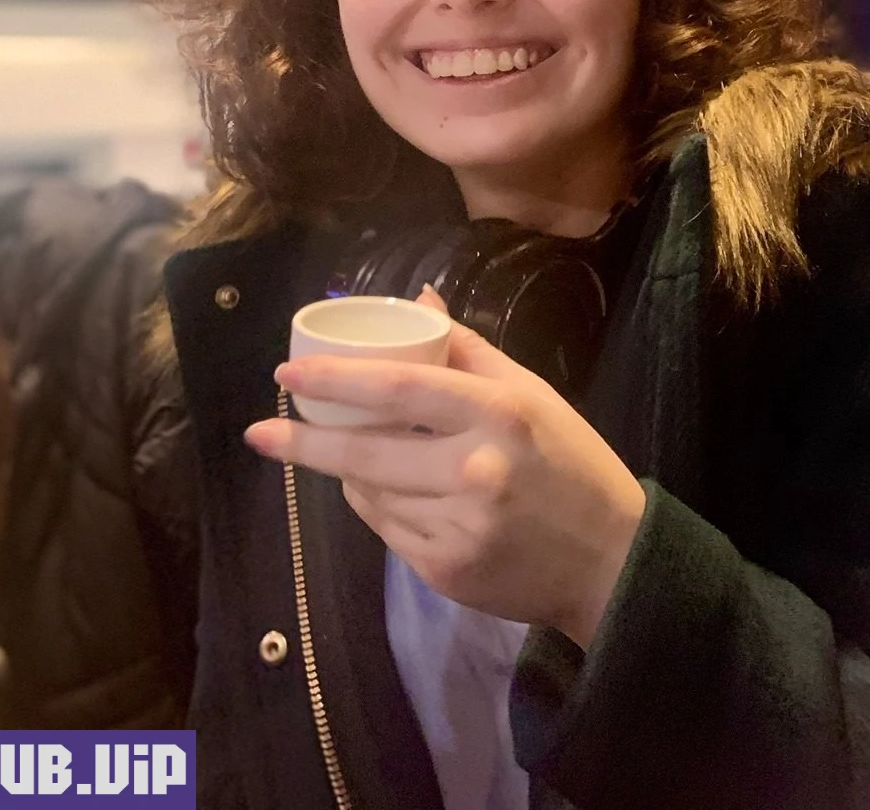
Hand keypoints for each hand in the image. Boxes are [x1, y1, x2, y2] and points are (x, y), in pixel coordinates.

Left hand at [244, 288, 644, 648]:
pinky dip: (378, 508)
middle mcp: (475, 470)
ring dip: (350, 474)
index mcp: (500, 413)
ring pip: (372, 494)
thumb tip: (418, 299)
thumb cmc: (571, 463)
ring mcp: (458, 526)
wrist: (609, 560)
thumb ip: (469, 350)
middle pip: (365, 452)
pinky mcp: (445, 570)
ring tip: (350, 458)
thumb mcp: (532, 395)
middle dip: (302, 441)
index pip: (400, 389)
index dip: (336, 381)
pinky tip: (390, 494)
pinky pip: (388, 531)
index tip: (285, 376)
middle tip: (259, 432)